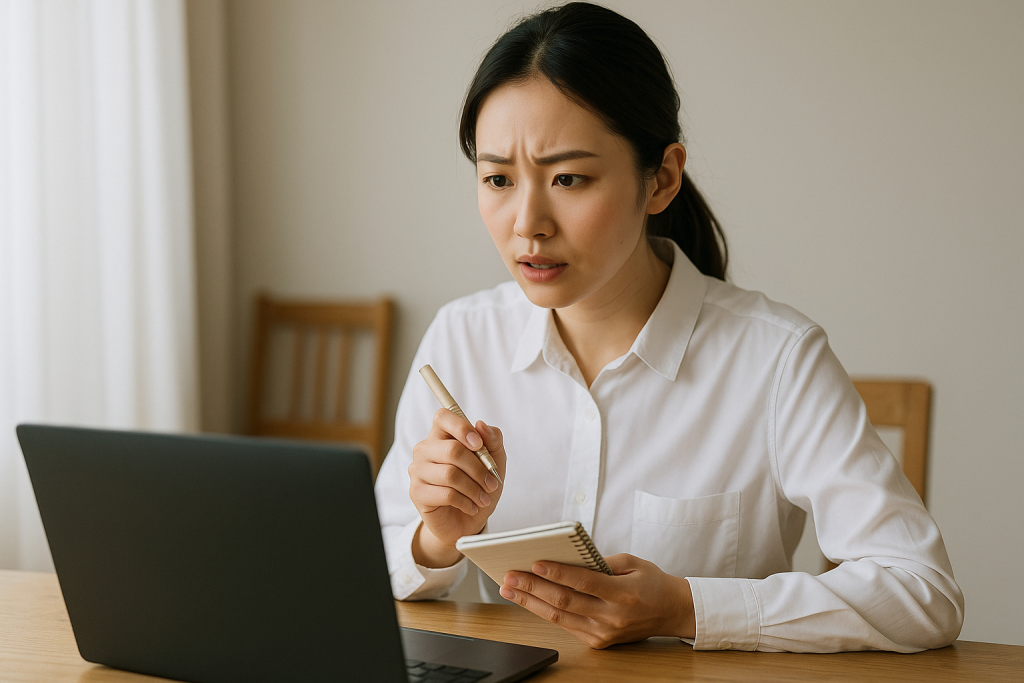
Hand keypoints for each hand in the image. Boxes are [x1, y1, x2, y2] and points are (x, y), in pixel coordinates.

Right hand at [408, 408, 506, 567]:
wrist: (467, 521)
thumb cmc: (478, 485)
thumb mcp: (495, 461)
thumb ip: (493, 439)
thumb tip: (481, 424)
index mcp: (442, 435)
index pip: (443, 417)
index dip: (461, 427)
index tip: (479, 445)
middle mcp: (425, 449)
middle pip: (452, 450)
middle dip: (479, 469)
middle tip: (492, 483)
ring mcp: (418, 471)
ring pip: (450, 474)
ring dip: (474, 489)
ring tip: (483, 498)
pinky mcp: (416, 493)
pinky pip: (446, 494)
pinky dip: (465, 502)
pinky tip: (471, 506)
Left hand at [498, 554, 695, 648]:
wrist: (672, 612)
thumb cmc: (652, 582)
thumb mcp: (633, 562)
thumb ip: (601, 561)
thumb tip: (566, 558)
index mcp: (623, 594)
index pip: (584, 582)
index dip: (558, 573)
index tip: (535, 563)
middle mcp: (612, 617)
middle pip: (565, 602)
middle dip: (533, 588)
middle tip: (509, 576)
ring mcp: (604, 633)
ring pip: (560, 617)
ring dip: (530, 602)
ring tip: (509, 589)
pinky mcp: (598, 642)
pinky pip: (566, 625)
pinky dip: (545, 611)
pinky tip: (529, 600)